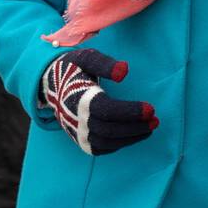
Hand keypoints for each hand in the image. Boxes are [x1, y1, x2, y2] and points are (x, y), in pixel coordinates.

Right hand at [39, 48, 157, 154]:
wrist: (51, 87)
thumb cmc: (74, 70)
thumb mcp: (86, 58)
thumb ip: (105, 63)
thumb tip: (124, 71)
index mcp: (79, 98)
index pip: (107, 110)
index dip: (130, 111)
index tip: (151, 108)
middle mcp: (77, 120)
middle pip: (110, 130)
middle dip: (135, 127)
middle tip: (155, 120)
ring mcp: (78, 133)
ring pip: (108, 143)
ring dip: (132, 137)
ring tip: (150, 128)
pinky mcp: (81, 142)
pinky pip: (103, 149)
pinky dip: (121, 144)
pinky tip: (135, 134)